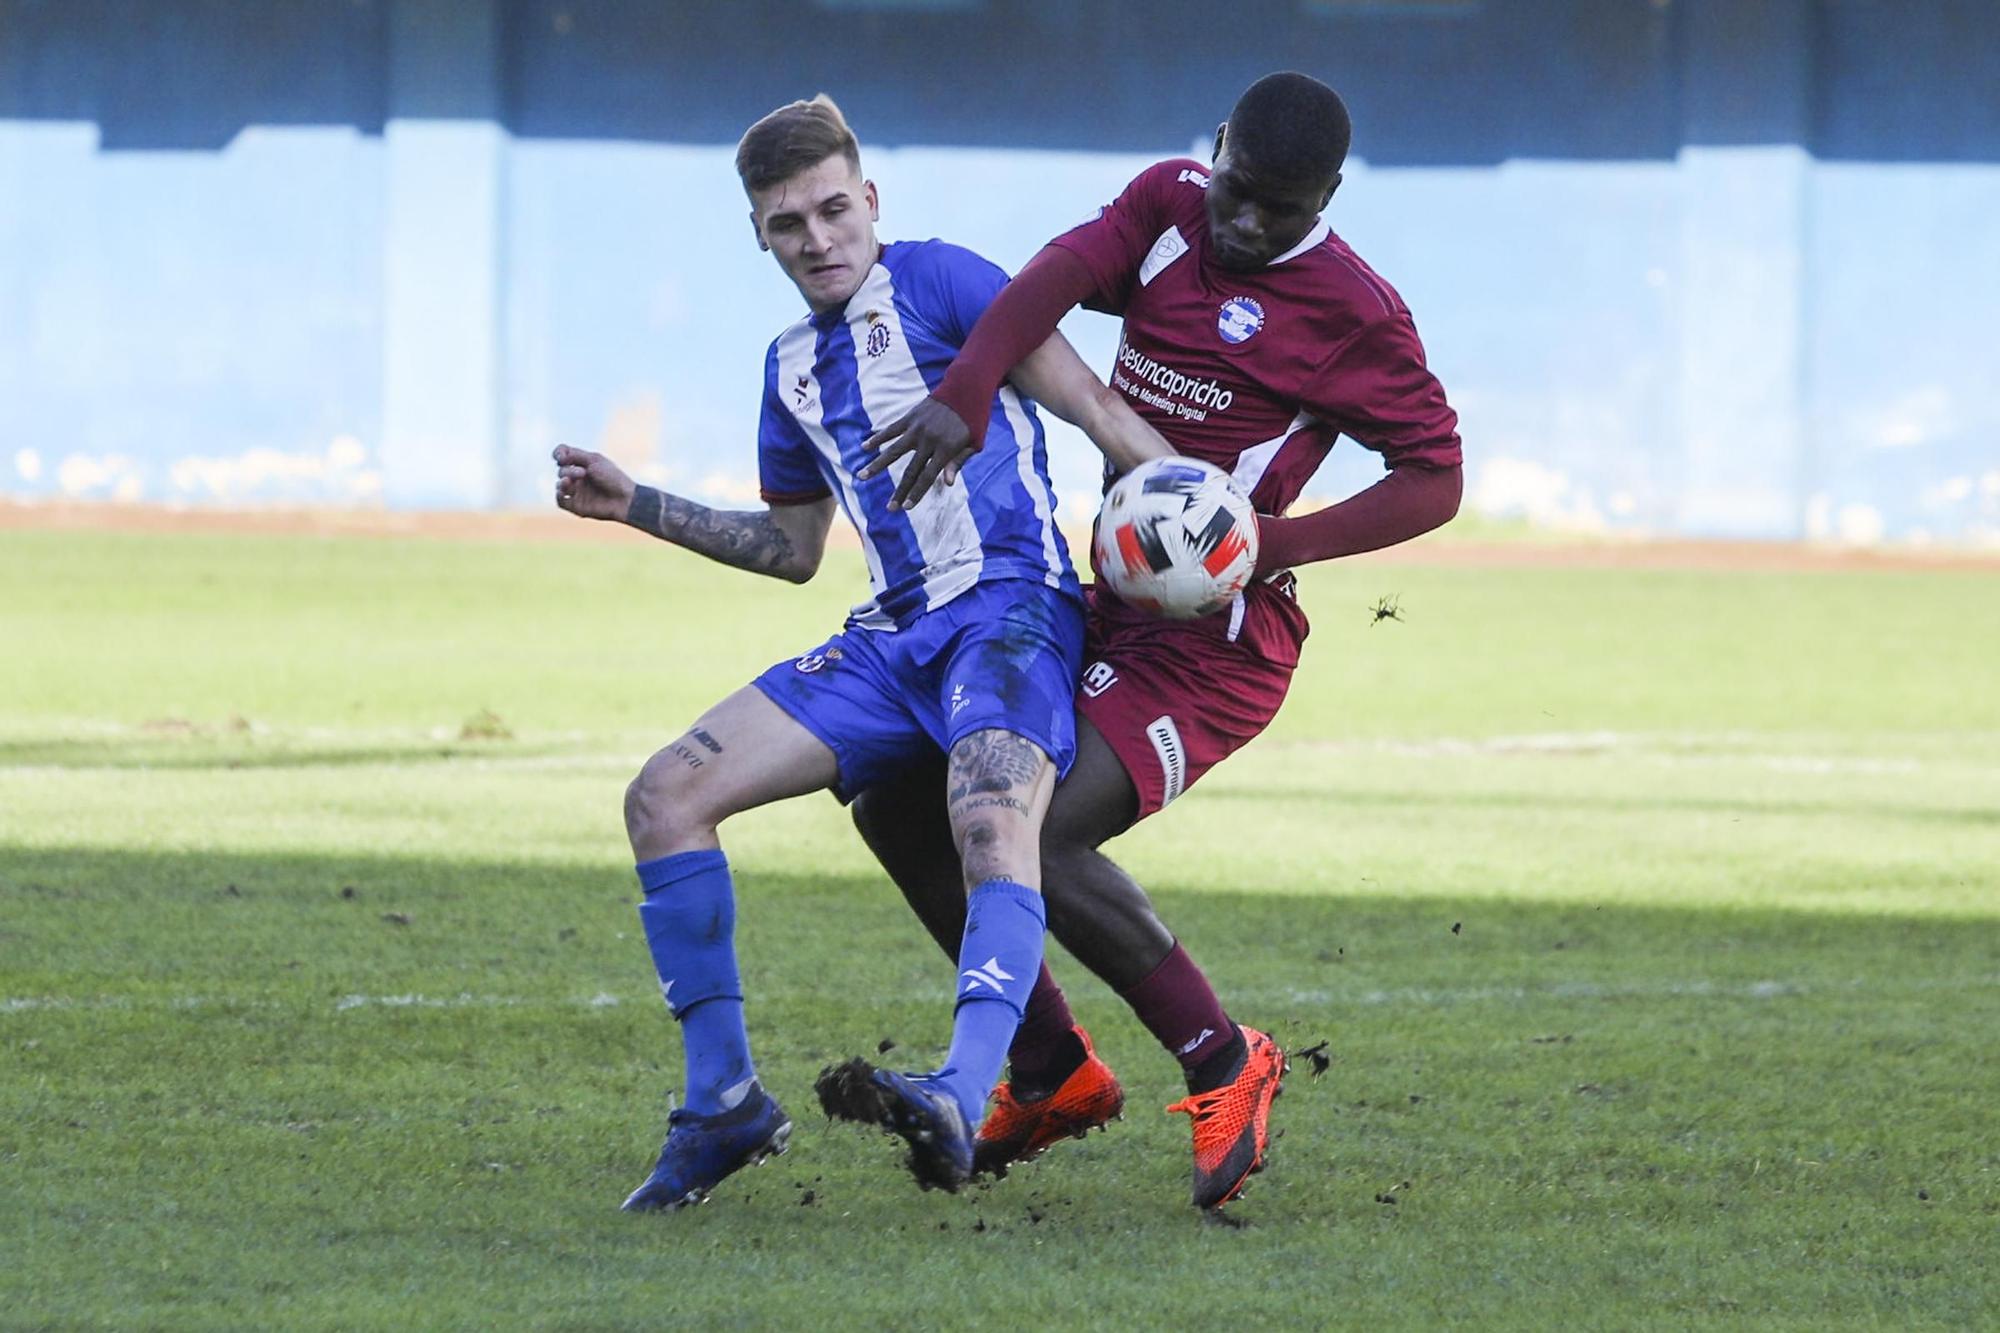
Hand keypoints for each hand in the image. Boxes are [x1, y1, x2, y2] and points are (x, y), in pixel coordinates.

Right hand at [552, 444, 635, 521]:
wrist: (624, 499)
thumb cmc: (613, 477)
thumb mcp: (595, 460)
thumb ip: (575, 455)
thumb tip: (558, 457)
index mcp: (583, 464)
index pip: (563, 455)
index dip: (558, 454)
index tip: (561, 456)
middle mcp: (579, 477)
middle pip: (562, 470)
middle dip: (568, 470)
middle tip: (583, 473)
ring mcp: (578, 492)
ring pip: (560, 485)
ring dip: (563, 482)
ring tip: (570, 482)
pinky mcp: (577, 506)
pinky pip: (560, 501)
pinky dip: (558, 495)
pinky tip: (563, 492)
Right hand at [859, 397, 975, 510]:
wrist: (967, 388)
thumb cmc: (974, 419)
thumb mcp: (974, 443)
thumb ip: (959, 462)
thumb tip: (947, 483)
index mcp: (946, 449)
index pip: (928, 476)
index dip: (917, 493)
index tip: (906, 507)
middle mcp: (929, 440)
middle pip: (910, 471)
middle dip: (899, 492)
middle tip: (889, 508)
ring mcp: (917, 428)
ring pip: (893, 451)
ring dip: (877, 466)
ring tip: (861, 477)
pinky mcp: (911, 417)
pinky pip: (891, 430)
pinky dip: (878, 438)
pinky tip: (865, 447)